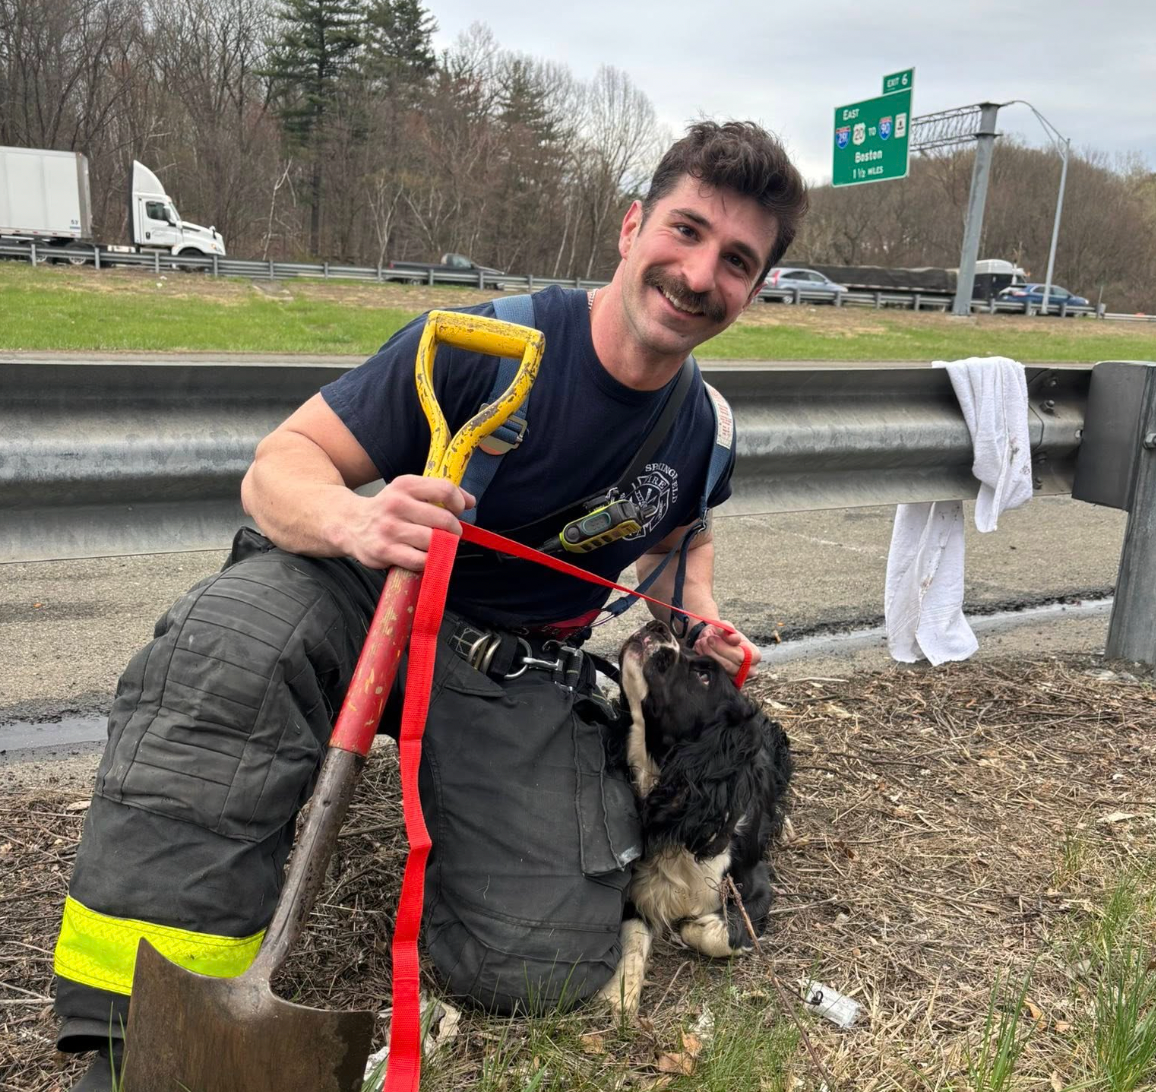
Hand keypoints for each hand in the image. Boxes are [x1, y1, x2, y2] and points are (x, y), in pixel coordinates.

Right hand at [340, 474, 475, 570]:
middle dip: (454, 531)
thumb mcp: (407, 491)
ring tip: (437, 546)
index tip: (459, 511)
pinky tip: (423, 556)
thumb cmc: (387, 509)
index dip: (459, 503)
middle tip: (450, 534)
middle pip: (444, 520)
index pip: (445, 490)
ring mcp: (390, 529)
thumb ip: (439, 493)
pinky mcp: (385, 551)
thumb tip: (471, 501)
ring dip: (442, 547)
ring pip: (433, 542)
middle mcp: (396, 504)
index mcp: (405, 485)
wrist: (349, 523)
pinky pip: (420, 560)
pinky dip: (428, 561)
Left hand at [692, 620, 761, 678]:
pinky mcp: (725, 681)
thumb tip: (733, 638)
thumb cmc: (722, 634)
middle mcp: (749, 669)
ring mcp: (736, 677)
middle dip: (714, 651)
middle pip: (729, 665)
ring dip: (707, 655)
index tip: (712, 638)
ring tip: (702, 643)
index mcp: (754, 655)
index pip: (742, 656)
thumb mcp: (726, 626)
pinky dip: (704, 662)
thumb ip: (729, 630)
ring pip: (719, 670)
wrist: (712, 640)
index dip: (724, 648)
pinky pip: (712, 674)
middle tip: (705, 640)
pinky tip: (701, 652)